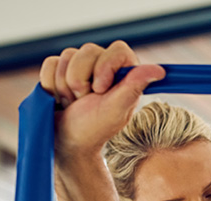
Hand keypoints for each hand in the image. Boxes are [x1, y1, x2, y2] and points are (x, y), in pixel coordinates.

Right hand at [39, 41, 165, 157]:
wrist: (66, 142)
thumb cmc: (94, 129)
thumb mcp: (115, 109)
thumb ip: (134, 87)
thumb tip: (159, 71)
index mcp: (123, 74)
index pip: (118, 49)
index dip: (105, 66)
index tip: (100, 90)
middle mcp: (103, 66)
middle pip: (88, 50)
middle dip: (81, 81)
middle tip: (85, 102)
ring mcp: (80, 66)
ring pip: (67, 56)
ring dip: (65, 86)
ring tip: (73, 103)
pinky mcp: (59, 70)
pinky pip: (50, 63)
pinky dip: (51, 85)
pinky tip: (59, 100)